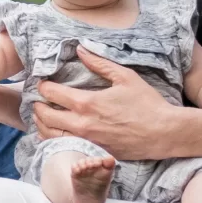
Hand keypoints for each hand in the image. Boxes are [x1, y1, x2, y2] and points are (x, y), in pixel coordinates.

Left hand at [33, 49, 178, 159]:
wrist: (163, 133)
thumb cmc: (147, 104)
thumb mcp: (125, 77)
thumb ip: (99, 63)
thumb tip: (80, 50)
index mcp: (87, 103)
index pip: (52, 94)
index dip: (43, 86)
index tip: (43, 82)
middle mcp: (82, 125)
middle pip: (45, 117)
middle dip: (38, 106)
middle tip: (38, 100)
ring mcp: (86, 142)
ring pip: (50, 136)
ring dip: (41, 125)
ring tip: (41, 117)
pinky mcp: (92, 153)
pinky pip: (64, 148)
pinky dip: (54, 140)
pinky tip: (55, 134)